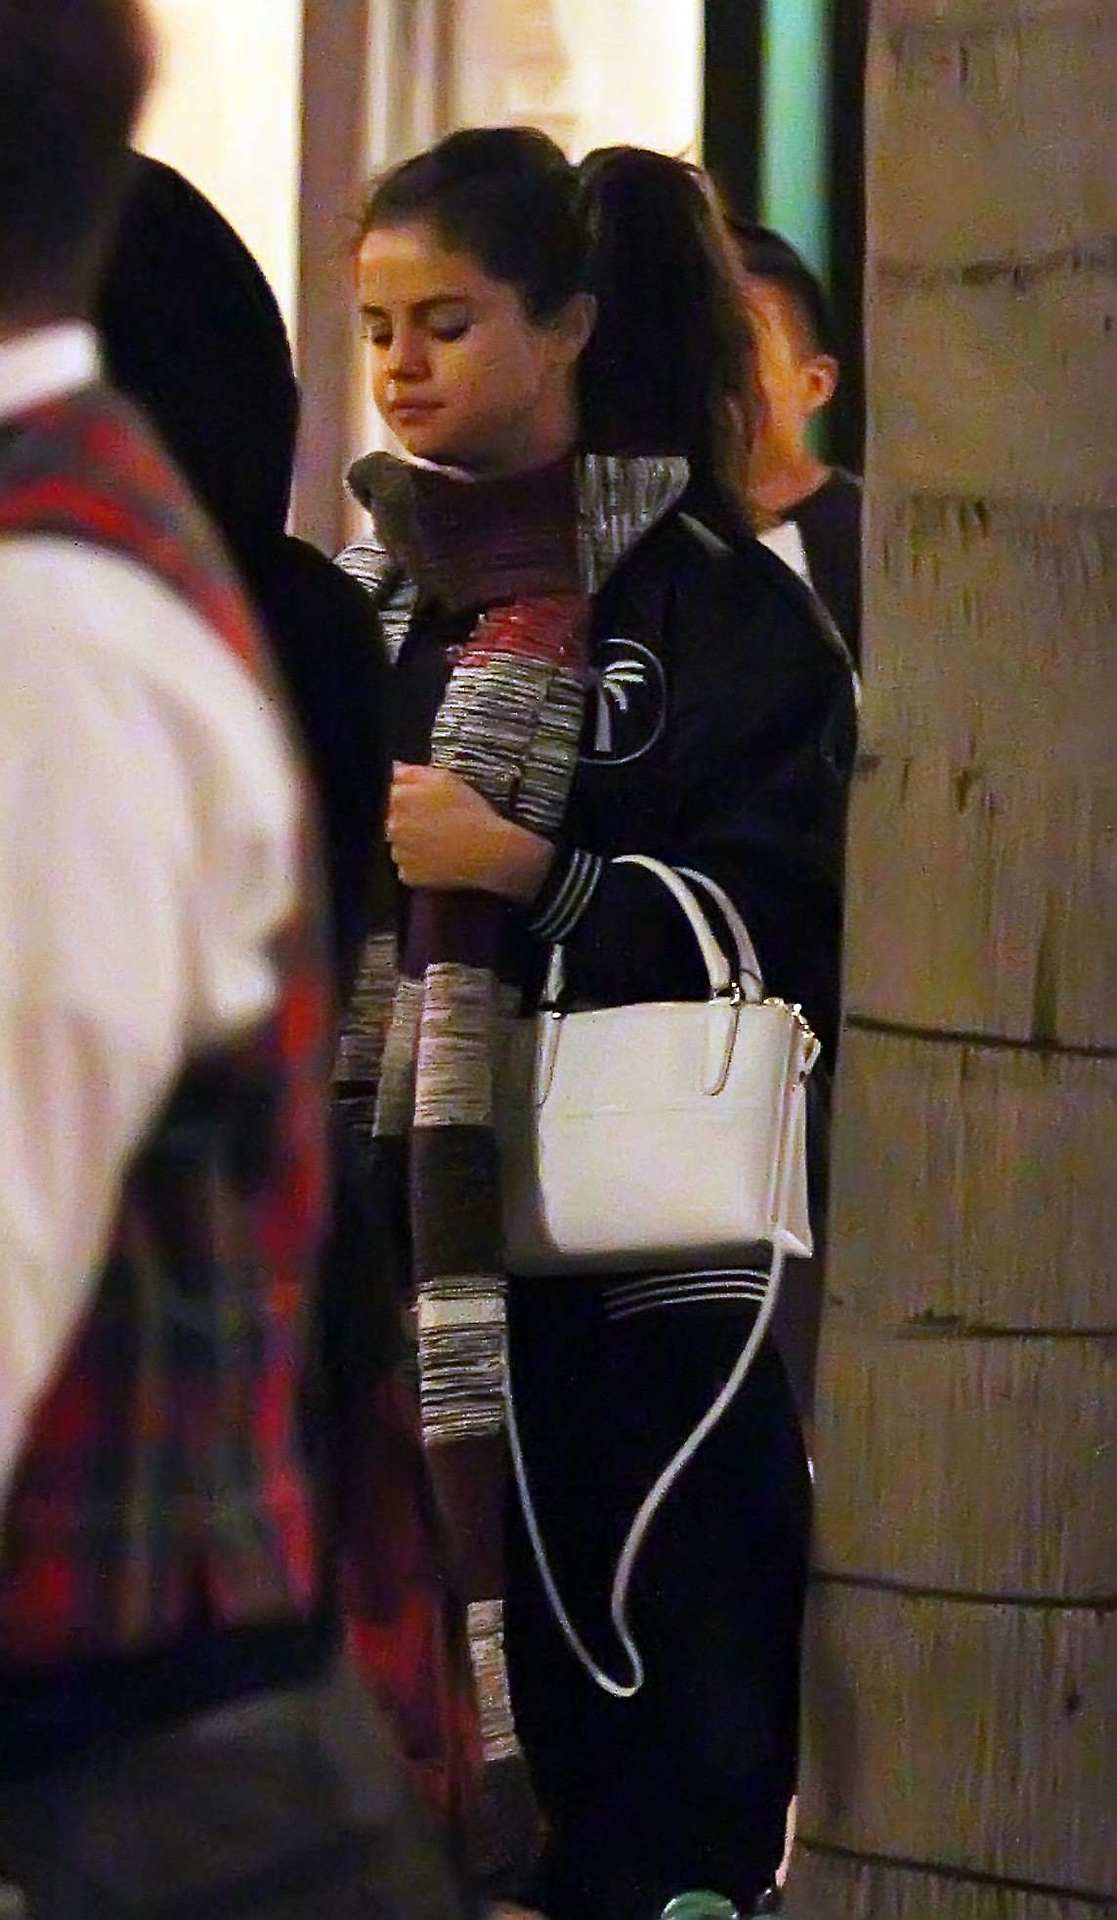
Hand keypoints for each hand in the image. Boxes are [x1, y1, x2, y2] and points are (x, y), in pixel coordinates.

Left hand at [387, 764, 554, 900]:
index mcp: (398, 799)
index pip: (388, 796)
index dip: (406, 800)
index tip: (423, 805)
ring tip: (440, 842)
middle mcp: (392, 826)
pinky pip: (408, 868)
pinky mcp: (408, 875)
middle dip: (408, 822)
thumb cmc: (470, 811)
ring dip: (412, 844)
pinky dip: (420, 865)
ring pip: (399, 846)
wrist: (489, 850)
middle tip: (435, 824)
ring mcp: (398, 853)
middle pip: (391, 822)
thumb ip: (412, 772)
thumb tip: (392, 769)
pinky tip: (439, 858)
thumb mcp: (445, 779)